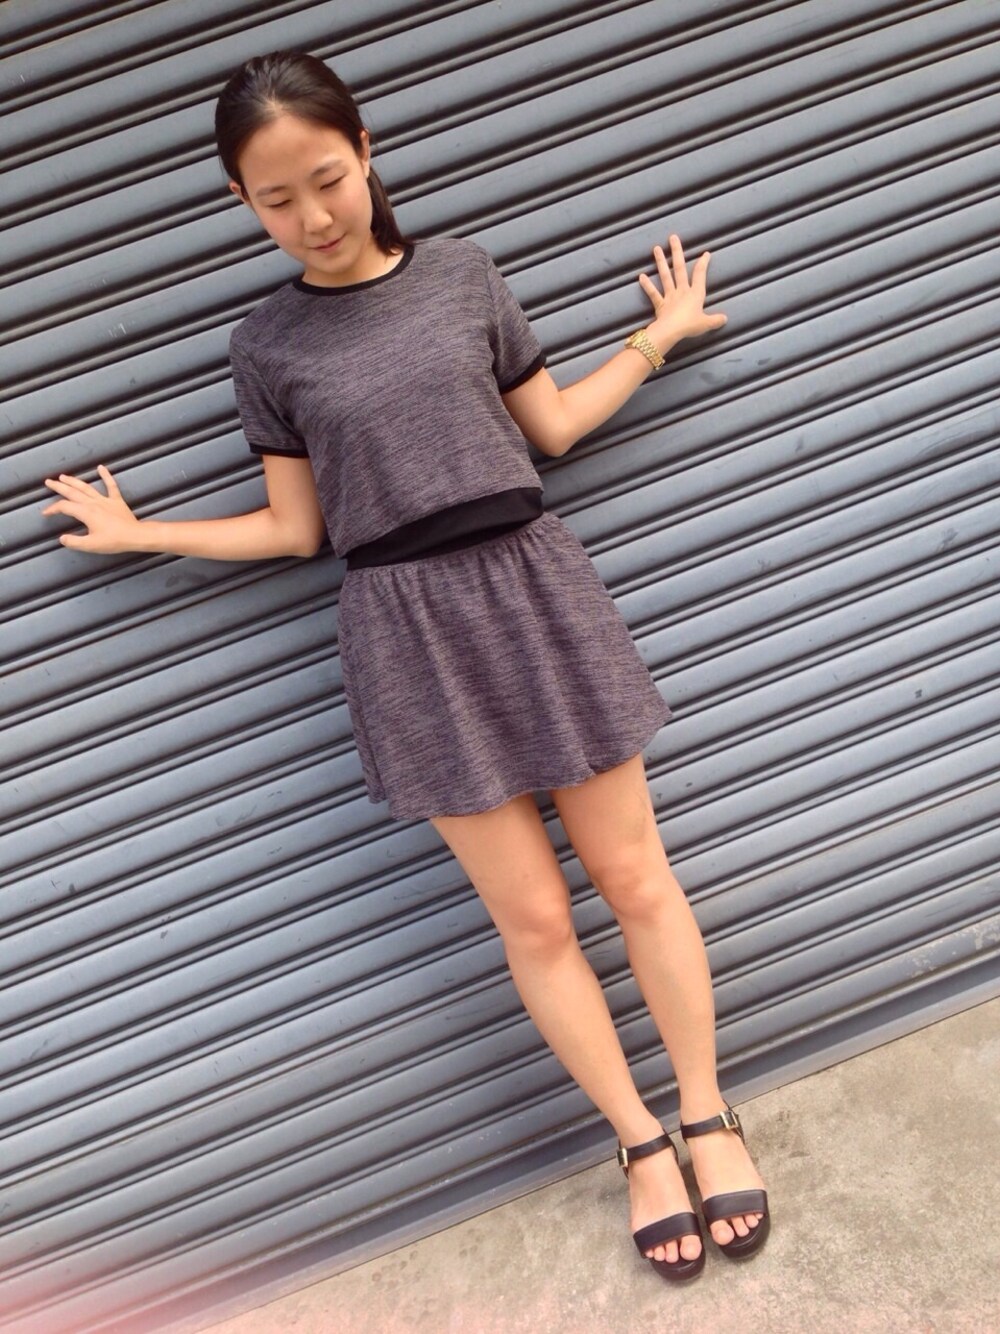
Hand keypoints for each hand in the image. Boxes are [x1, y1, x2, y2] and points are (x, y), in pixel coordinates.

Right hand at [41, 464, 141, 552]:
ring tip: (63, 476)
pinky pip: (111, 485)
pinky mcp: (116, 500)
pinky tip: (101, 467)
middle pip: (72, 492)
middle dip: (59, 487)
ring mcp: (105, 500)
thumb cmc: (114, 541)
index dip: (53, 509)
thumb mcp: (90, 545)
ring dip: (74, 481)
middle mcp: (93, 503)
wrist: (135, 536)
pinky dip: (106, 476)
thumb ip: (74, 542)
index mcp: (85, 512)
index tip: (46, 513)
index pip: (64, 507)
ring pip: (86, 487)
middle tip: (48, 482)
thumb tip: (62, 538)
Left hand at [639, 234, 727, 350]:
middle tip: (673, 237)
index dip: (703, 263)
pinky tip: (641, 277)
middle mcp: (682, 291)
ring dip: (661, 262)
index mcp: (695, 294)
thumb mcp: (706, 324)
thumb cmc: (690, 326)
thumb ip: (716, 320)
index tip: (705, 253)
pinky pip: (653, 294)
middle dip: (677, 252)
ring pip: (665, 276)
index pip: (700, 274)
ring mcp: (670, 296)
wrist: (671, 332)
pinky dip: (647, 286)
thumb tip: (725, 319)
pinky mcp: (660, 305)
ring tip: (656, 248)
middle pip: (679, 268)